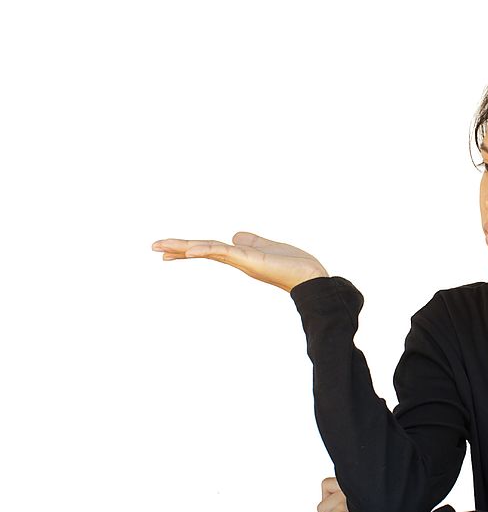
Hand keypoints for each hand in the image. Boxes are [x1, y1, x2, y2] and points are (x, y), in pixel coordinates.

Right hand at [151, 232, 328, 292]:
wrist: (311, 277)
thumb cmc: (293, 264)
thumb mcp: (267, 246)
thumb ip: (250, 240)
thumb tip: (235, 235)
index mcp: (239, 254)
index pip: (208, 248)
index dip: (188, 248)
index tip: (167, 250)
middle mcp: (236, 258)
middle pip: (201, 249)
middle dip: (178, 248)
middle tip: (153, 247)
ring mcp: (241, 259)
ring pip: (207, 249)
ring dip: (184, 247)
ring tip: (161, 247)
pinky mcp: (249, 259)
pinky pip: (223, 252)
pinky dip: (206, 250)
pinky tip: (191, 250)